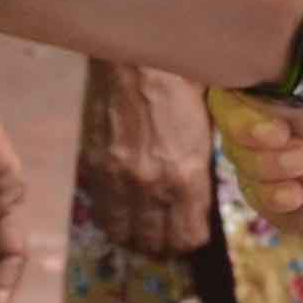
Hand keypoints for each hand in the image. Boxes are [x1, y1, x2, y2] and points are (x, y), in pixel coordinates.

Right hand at [78, 61, 218, 256]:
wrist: (137, 57)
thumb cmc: (183, 84)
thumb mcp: (207, 130)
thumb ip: (200, 170)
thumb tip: (196, 199)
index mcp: (186, 177)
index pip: (189, 237)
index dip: (192, 240)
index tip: (192, 232)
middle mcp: (151, 186)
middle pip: (156, 243)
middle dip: (165, 245)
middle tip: (168, 234)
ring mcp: (119, 179)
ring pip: (124, 234)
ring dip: (136, 236)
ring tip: (143, 229)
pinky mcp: (94, 166)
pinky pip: (102, 210)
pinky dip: (113, 217)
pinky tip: (122, 209)